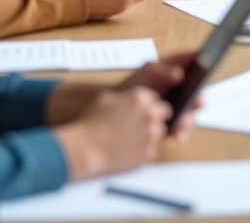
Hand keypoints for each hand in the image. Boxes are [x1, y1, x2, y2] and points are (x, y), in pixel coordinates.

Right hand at [53, 87, 170, 178]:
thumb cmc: (91, 122)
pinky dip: (144, 148)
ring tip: (131, 137)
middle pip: (164, 113)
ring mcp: (151, 135)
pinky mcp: (148, 153)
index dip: (150, 105)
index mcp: (140, 98)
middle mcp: (149, 114)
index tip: (144, 110)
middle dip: (156, 117)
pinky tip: (129, 148)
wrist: (85, 149)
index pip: (157, 98)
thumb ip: (127, 96)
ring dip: (151, 133)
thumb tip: (134, 98)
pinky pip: (153, 148)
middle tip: (141, 123)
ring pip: (160, 131)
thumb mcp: (106, 98)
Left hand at [118, 52, 199, 142]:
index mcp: (177, 71)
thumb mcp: (147, 73)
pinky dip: (182, 133)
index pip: (194, 64)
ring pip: (192, 113)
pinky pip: (183, 129)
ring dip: (190, 120)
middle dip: (199, 100)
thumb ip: (163, 71)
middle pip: (198, 93)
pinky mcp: (174, 124)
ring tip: (182, 124)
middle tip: (198, 103)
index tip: (207, 63)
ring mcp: (179, 107)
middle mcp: (182, 89)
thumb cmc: (132, 86)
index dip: (203, 62)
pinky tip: (178, 135)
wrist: (118, 112)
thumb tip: (179, 75)